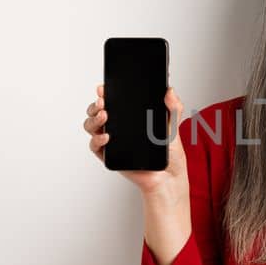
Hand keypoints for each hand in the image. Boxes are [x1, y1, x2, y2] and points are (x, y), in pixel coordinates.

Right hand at [85, 83, 187, 197]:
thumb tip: (170, 90)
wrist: (168, 177)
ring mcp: (112, 142)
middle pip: (97, 112)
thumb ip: (173, 108)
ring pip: (92, 126)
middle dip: (95, 105)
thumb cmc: (169, 154)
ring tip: (104, 116)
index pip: (113, 101)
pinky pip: (95, 146)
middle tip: (103, 102)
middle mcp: (118, 128)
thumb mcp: (173, 127)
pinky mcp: (109, 156)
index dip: (105, 93)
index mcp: (130, 118)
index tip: (104, 88)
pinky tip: (106, 137)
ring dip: (93, 119)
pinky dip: (97, 140)